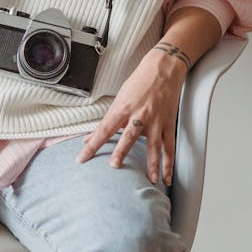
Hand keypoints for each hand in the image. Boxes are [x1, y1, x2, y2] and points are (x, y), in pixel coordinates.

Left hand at [77, 47, 185, 184]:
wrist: (163, 69)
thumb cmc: (140, 81)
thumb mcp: (120, 97)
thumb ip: (108, 119)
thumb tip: (92, 136)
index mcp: (123, 108)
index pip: (104, 129)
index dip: (92, 144)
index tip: (82, 158)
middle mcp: (139, 116)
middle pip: (128, 137)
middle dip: (121, 152)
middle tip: (114, 167)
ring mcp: (155, 121)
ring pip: (154, 147)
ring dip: (152, 165)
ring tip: (150, 181)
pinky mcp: (167, 124)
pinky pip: (169, 147)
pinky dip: (169, 164)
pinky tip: (167, 177)